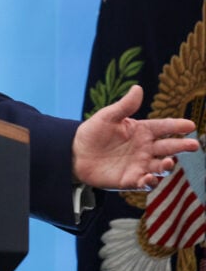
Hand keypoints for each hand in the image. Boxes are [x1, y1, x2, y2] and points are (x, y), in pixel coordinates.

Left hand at [73, 85, 199, 189]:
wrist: (76, 153)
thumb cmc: (93, 132)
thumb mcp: (107, 116)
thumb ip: (124, 106)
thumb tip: (138, 88)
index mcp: (142, 131)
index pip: (163, 127)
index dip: (176, 126)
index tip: (190, 125)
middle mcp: (146, 149)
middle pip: (168, 147)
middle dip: (181, 146)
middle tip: (193, 145)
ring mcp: (140, 165)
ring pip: (160, 167)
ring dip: (167, 165)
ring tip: (168, 162)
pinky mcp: (131, 180)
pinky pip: (146, 182)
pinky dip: (150, 181)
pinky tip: (150, 177)